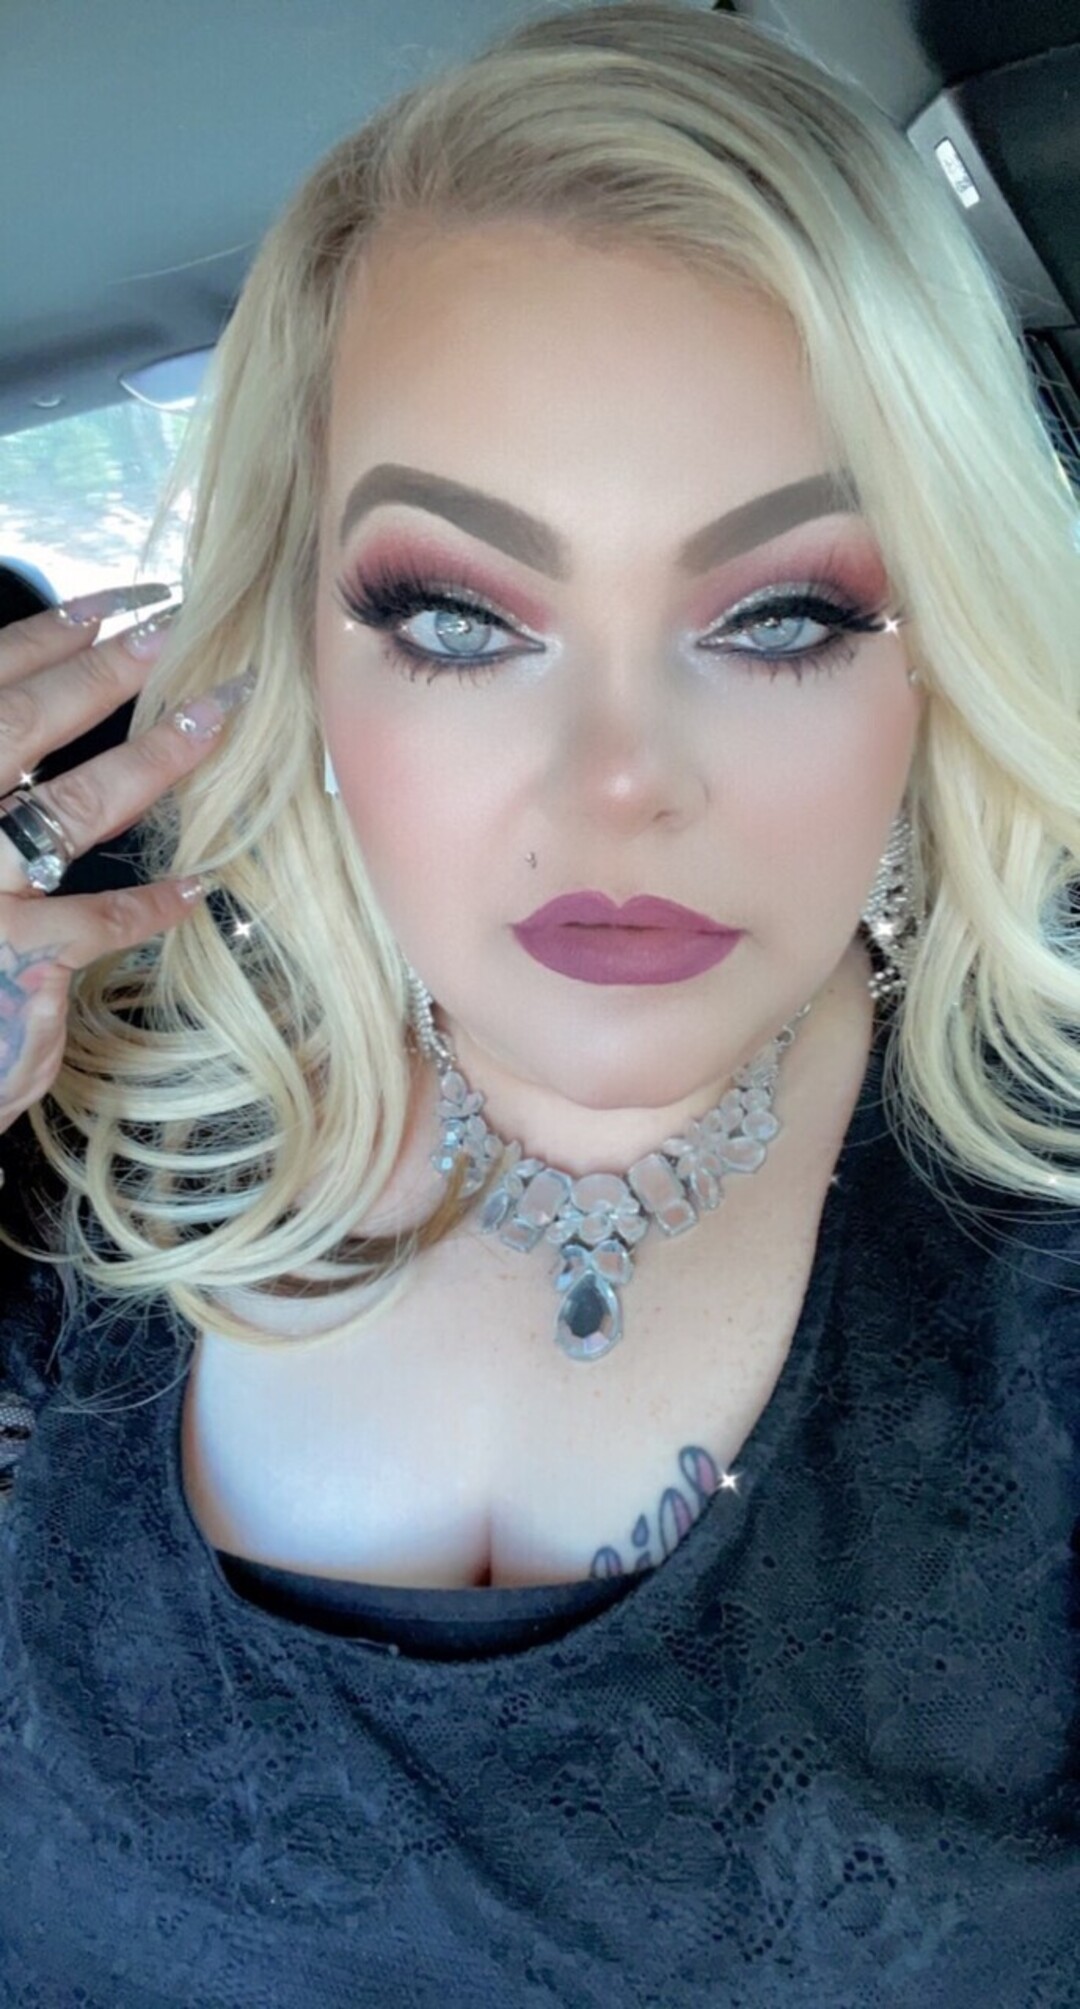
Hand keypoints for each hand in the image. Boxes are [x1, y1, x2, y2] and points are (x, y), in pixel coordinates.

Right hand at [0, 587, 244, 1140]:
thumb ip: (0, 806)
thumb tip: (55, 754)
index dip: (41, 639)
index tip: (108, 605)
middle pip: (20, 724)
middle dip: (102, 670)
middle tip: (173, 628)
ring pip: (69, 805)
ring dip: (151, 758)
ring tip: (216, 718)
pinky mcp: (11, 958)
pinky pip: (95, 919)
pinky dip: (150, 904)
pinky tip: (196, 889)